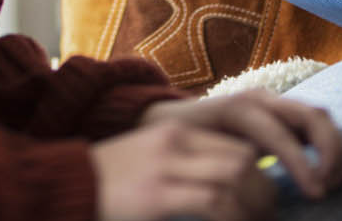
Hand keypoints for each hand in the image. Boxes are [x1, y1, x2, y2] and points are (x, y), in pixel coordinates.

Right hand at [90, 89, 341, 219]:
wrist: (64, 186)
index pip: (242, 139)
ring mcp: (167, 164)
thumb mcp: (155, 162)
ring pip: (237, 174)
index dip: (270, 166)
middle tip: (271, 214)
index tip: (277, 192)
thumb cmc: (113, 184)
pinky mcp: (158, 192)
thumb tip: (238, 184)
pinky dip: (235, 218)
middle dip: (268, 188)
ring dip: (256, 204)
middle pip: (244, 155)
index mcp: (180, 129)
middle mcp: (177, 139)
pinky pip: (215, 202)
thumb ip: (194, 165)